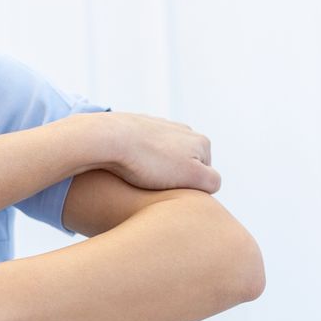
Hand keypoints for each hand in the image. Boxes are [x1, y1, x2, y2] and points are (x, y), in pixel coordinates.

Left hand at [89, 111, 220, 194]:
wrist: (109, 138)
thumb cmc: (149, 162)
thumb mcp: (192, 176)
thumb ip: (212, 181)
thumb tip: (211, 183)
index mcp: (201, 141)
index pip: (206, 179)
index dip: (188, 191)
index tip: (170, 192)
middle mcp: (184, 131)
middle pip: (184, 169)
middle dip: (172, 180)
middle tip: (154, 187)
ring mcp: (159, 128)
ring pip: (163, 161)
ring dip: (155, 172)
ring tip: (139, 179)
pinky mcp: (135, 129)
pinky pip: (143, 153)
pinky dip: (138, 162)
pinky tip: (127, 168)